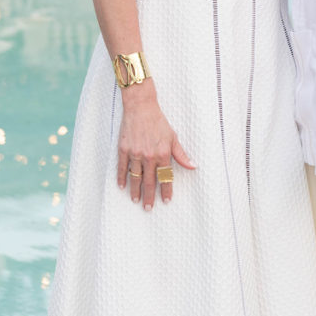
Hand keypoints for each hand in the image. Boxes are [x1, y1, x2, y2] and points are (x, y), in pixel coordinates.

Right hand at [117, 81, 194, 208]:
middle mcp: (148, 156)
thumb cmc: (158, 121)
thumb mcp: (173, 137)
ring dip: (135, 191)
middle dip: (150, 196)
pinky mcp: (124, 150)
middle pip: (149, 181)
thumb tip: (193, 166)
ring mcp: (135, 153)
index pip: (165, 177)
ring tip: (136, 200)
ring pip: (135, 177)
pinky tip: (122, 186)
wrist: (141, 107)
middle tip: (149, 208)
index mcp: (162, 153)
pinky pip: (122, 168)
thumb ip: (181, 154)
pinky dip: (122, 178)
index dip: (166, 190)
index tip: (166, 200)